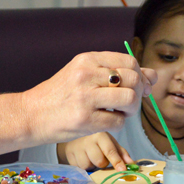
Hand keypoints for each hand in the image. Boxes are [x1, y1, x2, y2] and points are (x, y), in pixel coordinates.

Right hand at [21, 51, 156, 145]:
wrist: (31, 114)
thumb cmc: (60, 95)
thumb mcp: (84, 74)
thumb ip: (116, 72)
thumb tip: (153, 76)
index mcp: (87, 59)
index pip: (129, 61)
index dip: (140, 74)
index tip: (138, 86)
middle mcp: (86, 74)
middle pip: (134, 78)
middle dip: (138, 92)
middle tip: (128, 102)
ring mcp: (85, 97)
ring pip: (130, 99)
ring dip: (131, 109)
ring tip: (119, 112)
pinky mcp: (85, 119)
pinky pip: (118, 121)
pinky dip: (117, 123)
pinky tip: (105, 121)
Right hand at [58, 132, 133, 171]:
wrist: (73, 136)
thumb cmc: (96, 141)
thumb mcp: (110, 142)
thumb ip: (121, 153)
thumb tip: (132, 164)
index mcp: (100, 135)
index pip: (109, 150)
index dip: (117, 161)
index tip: (122, 169)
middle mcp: (88, 140)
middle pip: (100, 162)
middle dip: (102, 163)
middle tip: (99, 156)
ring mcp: (77, 148)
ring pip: (89, 166)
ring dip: (91, 165)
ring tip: (89, 156)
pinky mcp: (69, 155)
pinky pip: (79, 168)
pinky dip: (82, 167)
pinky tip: (82, 158)